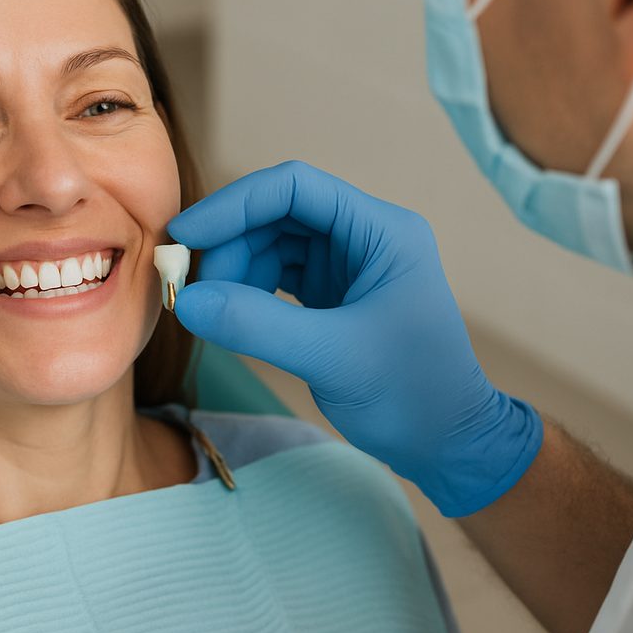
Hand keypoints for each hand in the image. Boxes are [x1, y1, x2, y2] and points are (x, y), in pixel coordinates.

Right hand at [168, 161, 541, 516]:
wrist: (448, 444)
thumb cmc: (412, 394)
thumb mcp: (332, 356)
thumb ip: (257, 325)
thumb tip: (187, 302)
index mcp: (381, 231)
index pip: (295, 188)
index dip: (234, 205)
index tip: (185, 235)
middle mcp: (363, 236)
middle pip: (277, 214)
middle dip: (230, 244)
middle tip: (192, 288)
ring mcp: (348, 265)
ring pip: (271, 244)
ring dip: (234, 270)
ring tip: (214, 312)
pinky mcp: (332, 296)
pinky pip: (276, 276)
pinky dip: (247, 293)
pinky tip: (231, 318)